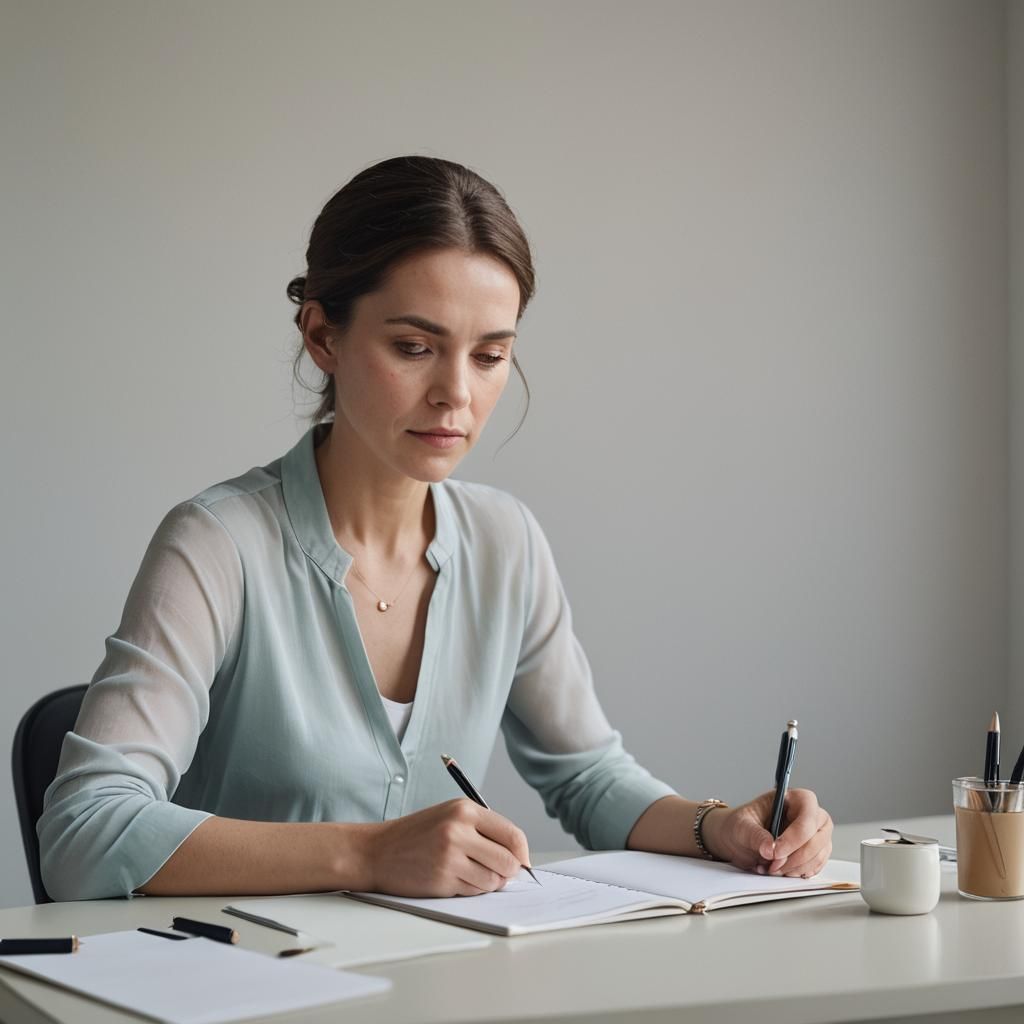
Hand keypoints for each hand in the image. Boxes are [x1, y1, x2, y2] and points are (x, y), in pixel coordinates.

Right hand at [362, 799, 531, 896]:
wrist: (377, 851)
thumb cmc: (418, 834)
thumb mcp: (450, 816)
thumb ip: (484, 830)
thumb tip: (519, 856)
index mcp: (465, 809)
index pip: (513, 835)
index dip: (523, 853)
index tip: (523, 862)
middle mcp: (459, 830)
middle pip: (508, 861)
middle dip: (509, 872)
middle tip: (499, 872)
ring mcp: (450, 856)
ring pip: (493, 880)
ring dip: (490, 883)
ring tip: (471, 873)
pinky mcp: (442, 879)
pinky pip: (474, 891)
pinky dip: (472, 890)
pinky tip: (456, 879)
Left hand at [702, 789, 832, 877]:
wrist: (735, 839)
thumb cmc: (740, 825)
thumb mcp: (741, 826)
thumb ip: (756, 835)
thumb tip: (770, 849)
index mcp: (794, 798)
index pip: (807, 816)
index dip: (795, 836)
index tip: (776, 852)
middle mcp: (810, 815)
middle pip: (817, 838)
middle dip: (794, 857)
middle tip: (772, 865)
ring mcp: (815, 835)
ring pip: (817, 856)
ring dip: (794, 868)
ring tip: (771, 868)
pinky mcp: (814, 854)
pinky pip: (814, 867)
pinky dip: (797, 873)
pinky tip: (779, 870)